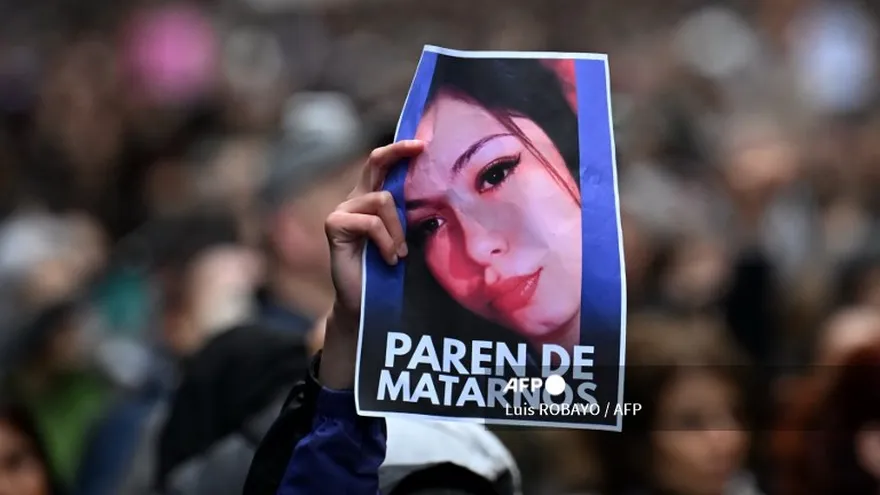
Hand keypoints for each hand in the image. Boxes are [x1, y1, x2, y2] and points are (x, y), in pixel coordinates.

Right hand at [319, 139, 424, 388]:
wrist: (365, 304)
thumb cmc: (387, 274)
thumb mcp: (403, 239)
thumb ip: (409, 217)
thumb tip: (440, 196)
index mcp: (372, 200)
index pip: (384, 166)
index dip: (400, 150)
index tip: (423, 143)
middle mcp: (356, 199)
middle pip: (375, 162)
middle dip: (397, 151)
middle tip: (419, 147)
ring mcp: (343, 211)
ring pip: (382, 201)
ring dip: (397, 230)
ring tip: (399, 255)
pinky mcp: (335, 224)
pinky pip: (371, 222)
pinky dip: (385, 241)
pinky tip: (388, 259)